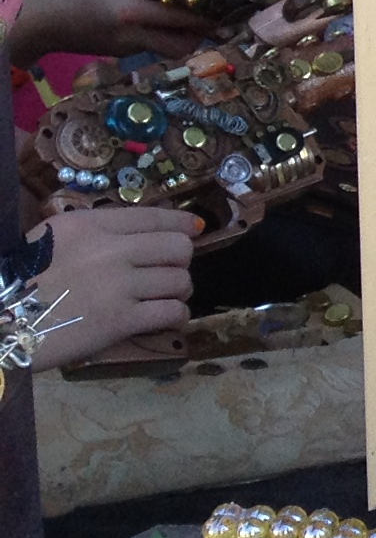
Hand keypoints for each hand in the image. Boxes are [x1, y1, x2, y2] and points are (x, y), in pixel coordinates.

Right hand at [8, 0, 216, 65]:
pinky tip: (157, 14)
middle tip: (210, 11)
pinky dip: (160, 34)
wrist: (28, 26)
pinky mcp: (115, 52)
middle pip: (184, 46)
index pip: (184, 19)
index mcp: (132, 12)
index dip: (209, 14)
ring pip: (168, 49)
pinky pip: (149, 45)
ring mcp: (125, 48)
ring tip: (187, 11)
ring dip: (182, 35)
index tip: (226, 4)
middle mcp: (134, 36)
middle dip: (202, 33)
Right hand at [22, 206, 196, 367]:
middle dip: (179, 262)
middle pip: (178, 247)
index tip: (194, 230)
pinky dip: (176, 316)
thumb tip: (139, 237)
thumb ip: (94, 235)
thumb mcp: (53, 241)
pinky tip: (166, 319)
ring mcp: (118, 285)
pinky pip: (172, 312)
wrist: (0, 320)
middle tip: (167, 273)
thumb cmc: (20, 282)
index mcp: (89, 225)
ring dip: (178, 291)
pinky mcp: (120, 320)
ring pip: (180, 280)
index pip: (153, 217)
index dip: (180, 225)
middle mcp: (109, 249)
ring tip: (164, 299)